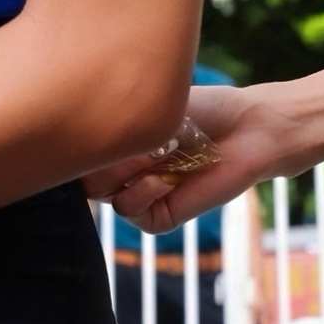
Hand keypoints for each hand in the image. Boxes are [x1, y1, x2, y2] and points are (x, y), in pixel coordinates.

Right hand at [84, 85, 294, 230]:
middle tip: (128, 140)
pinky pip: (134, 214)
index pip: (76, 153)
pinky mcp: (164, 215)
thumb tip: (76, 143)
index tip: (91, 128)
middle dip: (99, 159)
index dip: (78, 145)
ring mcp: (143, 194)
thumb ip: (113, 125)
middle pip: (84, 179)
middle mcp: (125, 170)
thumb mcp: (149, 107)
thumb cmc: (203, 109)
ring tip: (155, 156)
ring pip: (106, 198)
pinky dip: (144, 196)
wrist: (248, 129)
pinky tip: (166, 179)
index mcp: (118, 143)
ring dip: (125, 175)